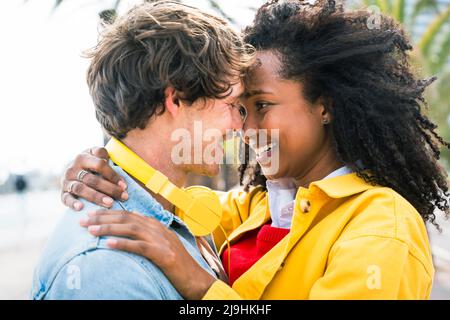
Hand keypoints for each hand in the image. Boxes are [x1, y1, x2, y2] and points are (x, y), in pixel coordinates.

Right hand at [61, 147, 128, 210]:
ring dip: (96, 197)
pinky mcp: (62, 192)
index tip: (124, 186)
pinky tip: (81, 207)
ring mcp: (66, 181)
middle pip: (92, 179)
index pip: (99, 165)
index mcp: (83, 157)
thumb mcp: (97, 156)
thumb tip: (119, 178)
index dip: (113, 175)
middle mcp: (72, 168)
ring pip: (81, 189)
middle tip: (123, 196)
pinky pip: (66, 198)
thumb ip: (107, 161)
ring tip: (110, 203)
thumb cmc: (90, 163)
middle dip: (109, 188)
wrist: (69, 169)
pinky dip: (73, 203)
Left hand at [80, 210, 215, 299]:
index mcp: (156, 225)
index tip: (91, 214)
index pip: (128, 214)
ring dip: (108, 228)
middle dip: (103, 217)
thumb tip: (131, 223)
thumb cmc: (177, 264)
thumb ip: (148, 233)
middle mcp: (157, 229)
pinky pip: (139, 246)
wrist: (195, 278)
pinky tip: (108, 244)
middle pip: (126, 218)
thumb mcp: (162, 243)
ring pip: (130, 229)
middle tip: (83, 220)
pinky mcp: (162, 254)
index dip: (108, 213)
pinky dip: (123, 243)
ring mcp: (161, 240)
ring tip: (90, 229)